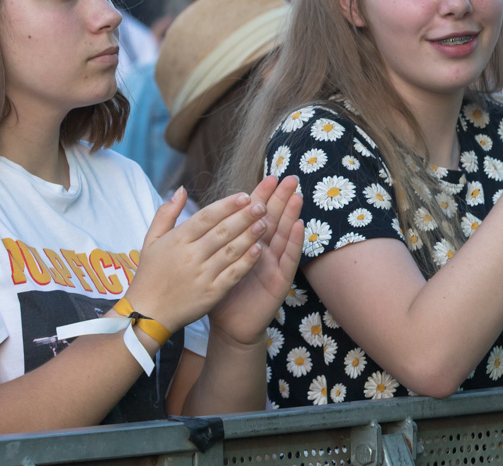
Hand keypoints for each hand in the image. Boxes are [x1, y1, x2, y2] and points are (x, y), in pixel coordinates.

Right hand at [122, 187, 271, 336]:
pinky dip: (247, 262)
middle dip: (244, 217)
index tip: (245, 195)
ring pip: (231, 251)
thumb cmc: (150, 274)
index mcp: (177, 240)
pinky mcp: (212, 294)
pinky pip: (233, 275)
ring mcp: (202, 275)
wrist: (149, 313)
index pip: (206, 217)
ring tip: (265, 223)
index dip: (227, 205)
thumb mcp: (151, 239)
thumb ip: (166, 213)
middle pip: (222, 231)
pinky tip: (259, 250)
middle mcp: (191, 256)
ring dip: (250, 236)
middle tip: (262, 205)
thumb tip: (182, 189)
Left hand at [208, 175, 304, 346]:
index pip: (255, 215)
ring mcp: (273, 264)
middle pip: (274, 219)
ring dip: (291, 215)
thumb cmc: (219, 291)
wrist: (229, 326)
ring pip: (284, 235)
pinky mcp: (280, 280)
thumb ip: (210, 237)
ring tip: (297, 196)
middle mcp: (264, 250)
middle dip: (282, 198)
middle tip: (291, 178)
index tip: (269, 176)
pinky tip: (299, 226)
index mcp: (246, 243)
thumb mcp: (212, 260)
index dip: (262, 196)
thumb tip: (203, 215)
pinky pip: (288, 259)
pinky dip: (295, 243)